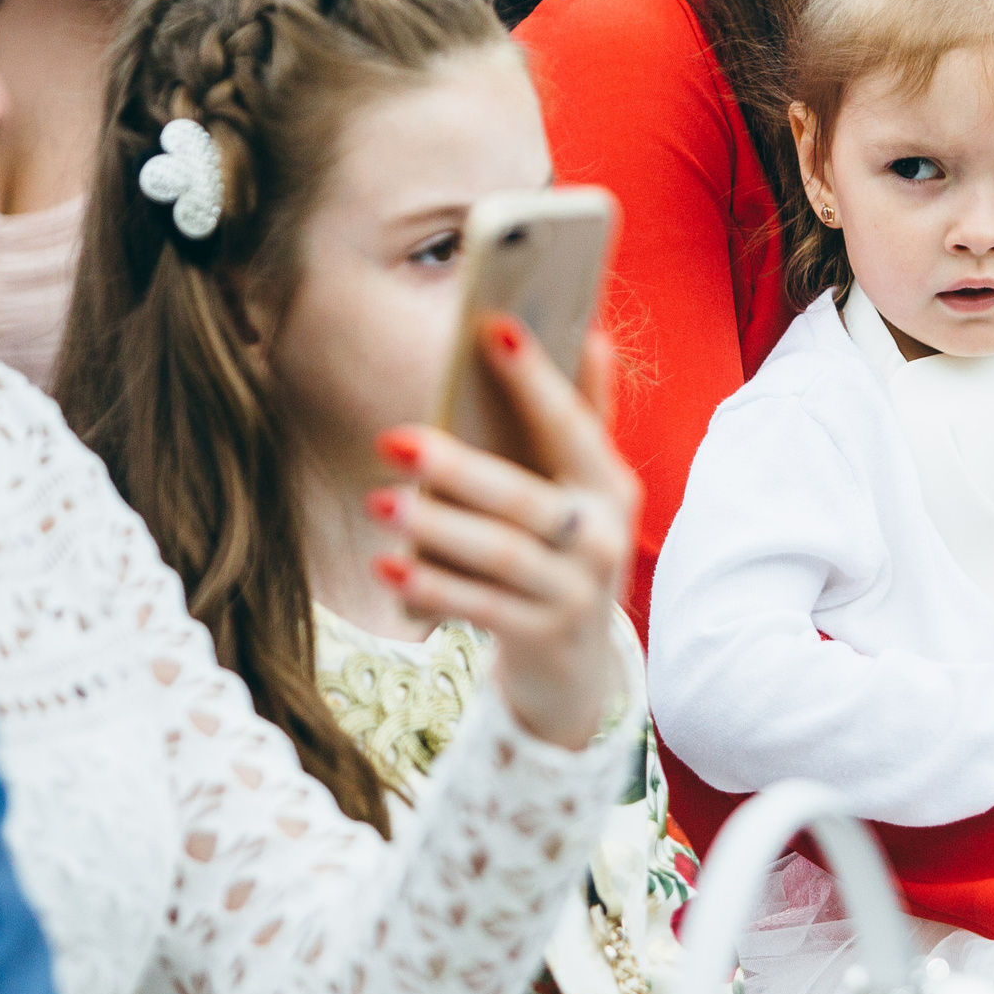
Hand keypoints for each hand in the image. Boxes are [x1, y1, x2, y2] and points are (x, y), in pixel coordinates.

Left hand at [374, 318, 641, 748]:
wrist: (579, 664)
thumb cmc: (568, 552)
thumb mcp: (588, 490)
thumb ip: (585, 417)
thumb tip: (593, 334)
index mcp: (611, 486)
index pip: (571, 424)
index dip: (535, 379)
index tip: (492, 328)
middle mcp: (601, 538)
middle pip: (526, 499)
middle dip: (459, 468)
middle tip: (394, 439)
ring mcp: (576, 592)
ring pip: (501, 555)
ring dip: (437, 528)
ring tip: (381, 501)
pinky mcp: (543, 636)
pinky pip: (481, 607)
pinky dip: (433, 588)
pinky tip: (389, 566)